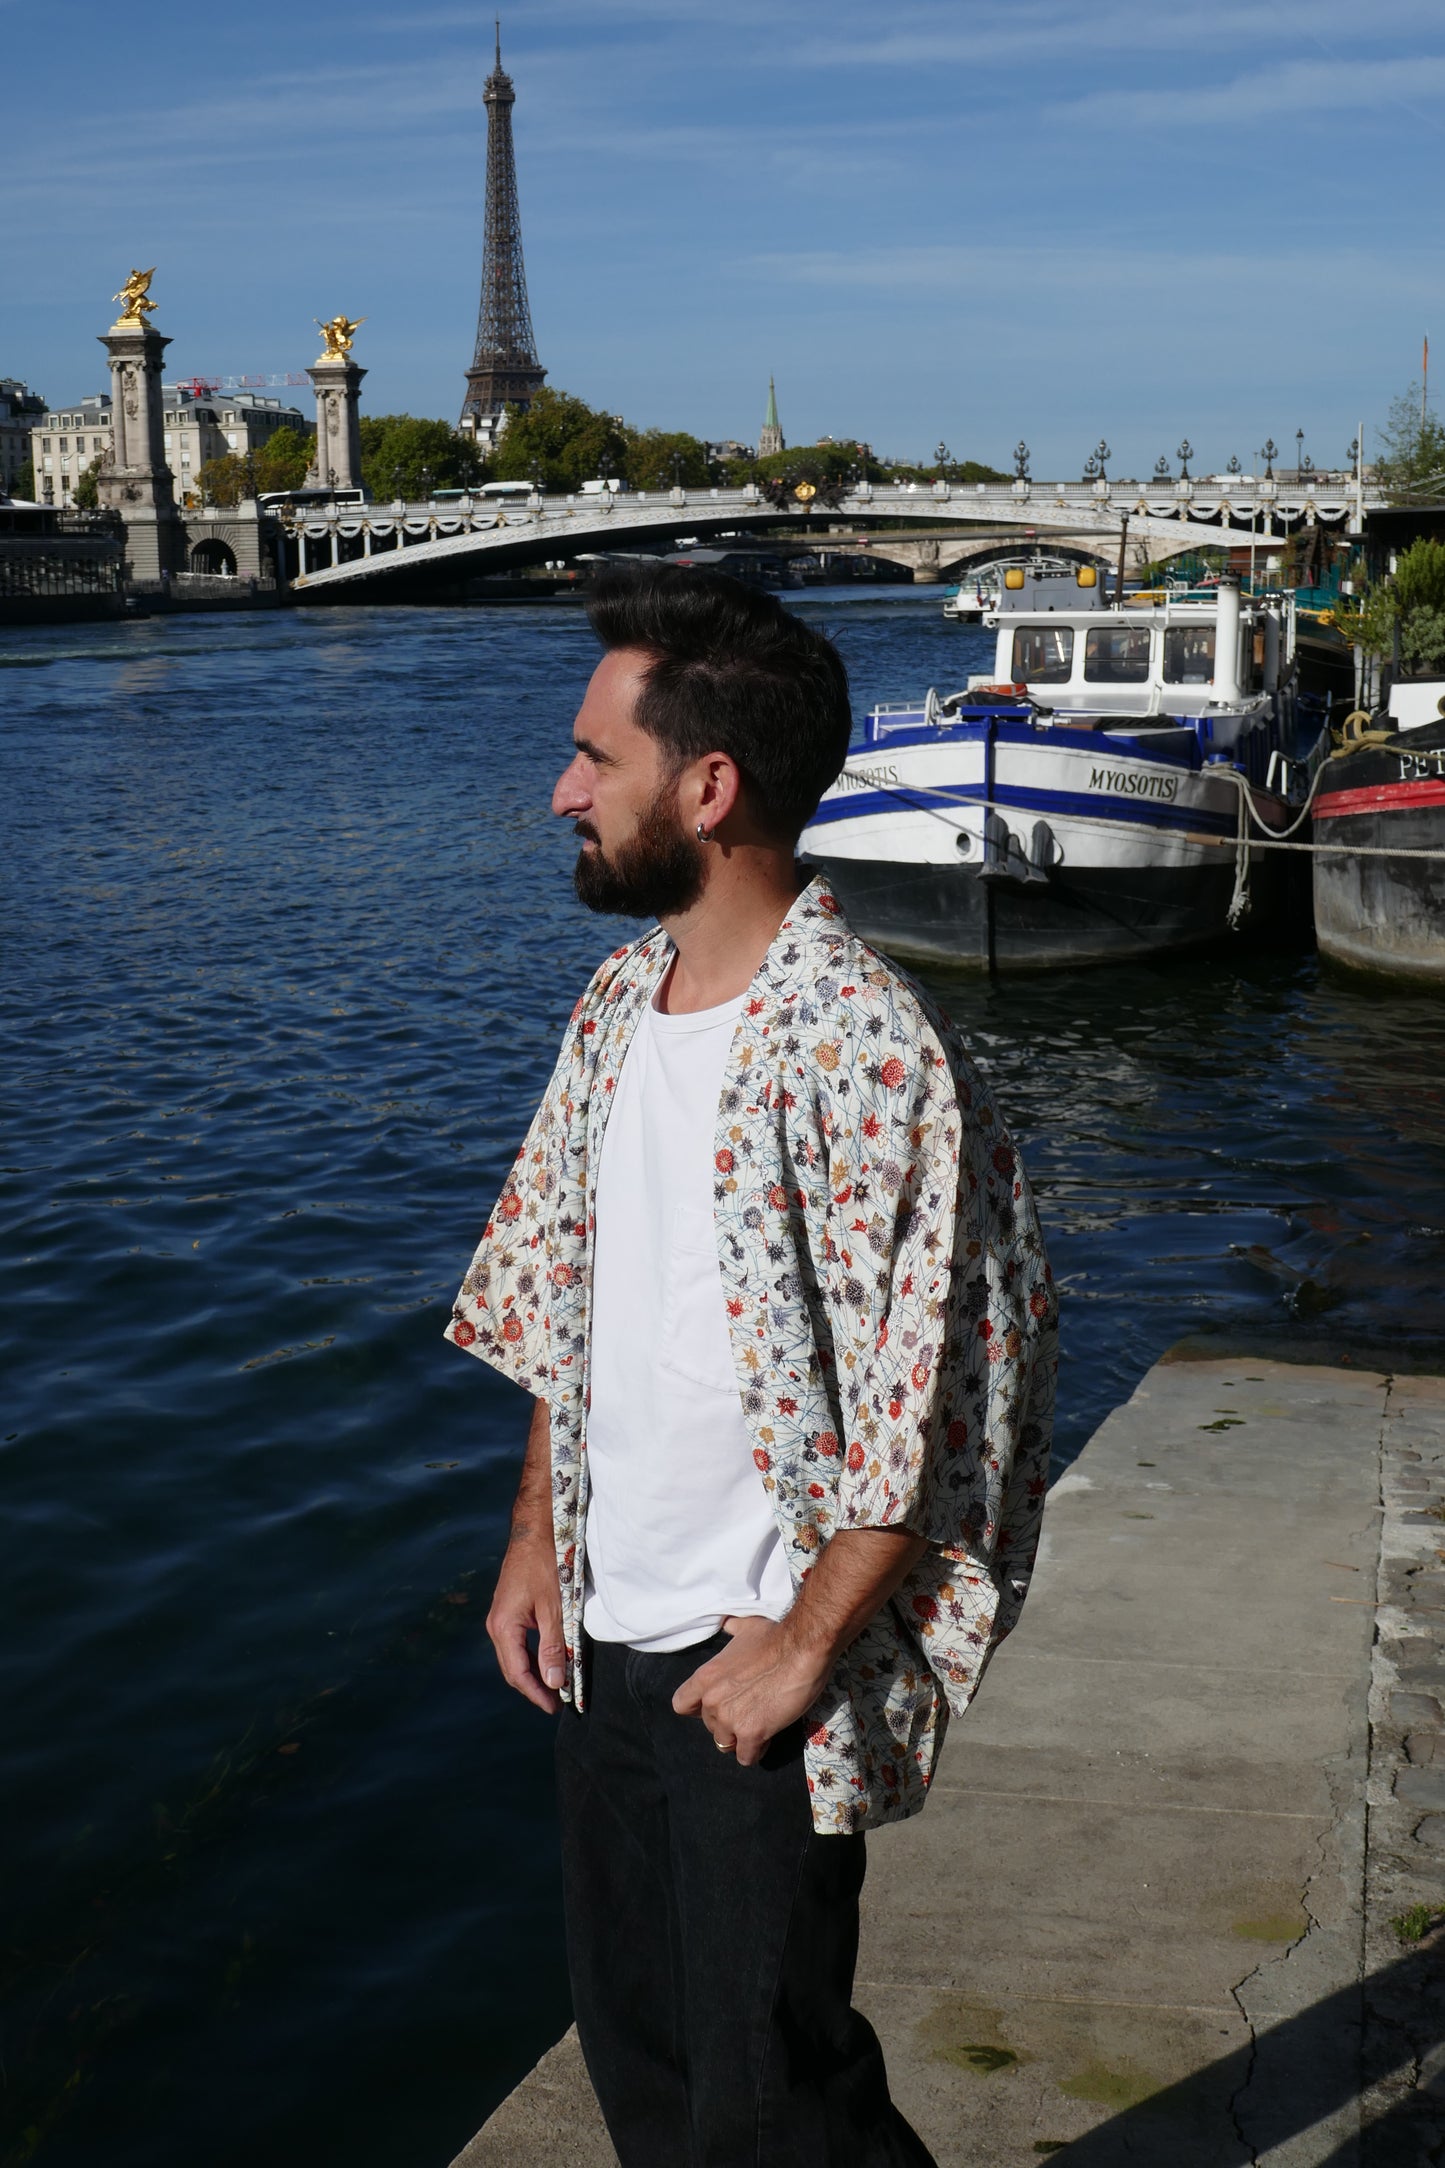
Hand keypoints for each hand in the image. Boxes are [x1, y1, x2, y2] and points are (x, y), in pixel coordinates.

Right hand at [486, 1535, 565, 1713]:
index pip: (518, 1673)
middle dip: (533, 1688)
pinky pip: (516, 1642)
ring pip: (514, 1656)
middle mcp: (496, 1625)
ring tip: (554, 1686)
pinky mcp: (508, 1610)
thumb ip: (553, 1647)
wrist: (536, 1530)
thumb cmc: (546, 1565)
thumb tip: (554, 1683)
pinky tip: (546, 1660)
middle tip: (556, 1702)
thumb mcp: (554, 1609)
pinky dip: (531, 1656)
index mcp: (503, 1627)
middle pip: (512, 1668)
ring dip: (532, 1673)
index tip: (555, 1707)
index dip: (536, 1693)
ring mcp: (500, 1617)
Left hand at [671, 1615, 829, 1766]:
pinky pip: (746, 1757)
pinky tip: (769, 1737)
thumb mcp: (746, 1628)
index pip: (681, 1705)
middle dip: (728, 1723)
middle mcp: (712, 1701)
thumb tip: (728, 1623)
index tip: (716, 1705)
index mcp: (705, 1677)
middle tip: (750, 1712)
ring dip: (742, 1739)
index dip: (697, 1709)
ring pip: (726, 1744)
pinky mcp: (752, 1734)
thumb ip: (732, 1631)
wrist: (801, 1649)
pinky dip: (757, 1751)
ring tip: (760, 1725)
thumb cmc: (775, 1636)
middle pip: (710, 1727)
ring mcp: (730, 1719)